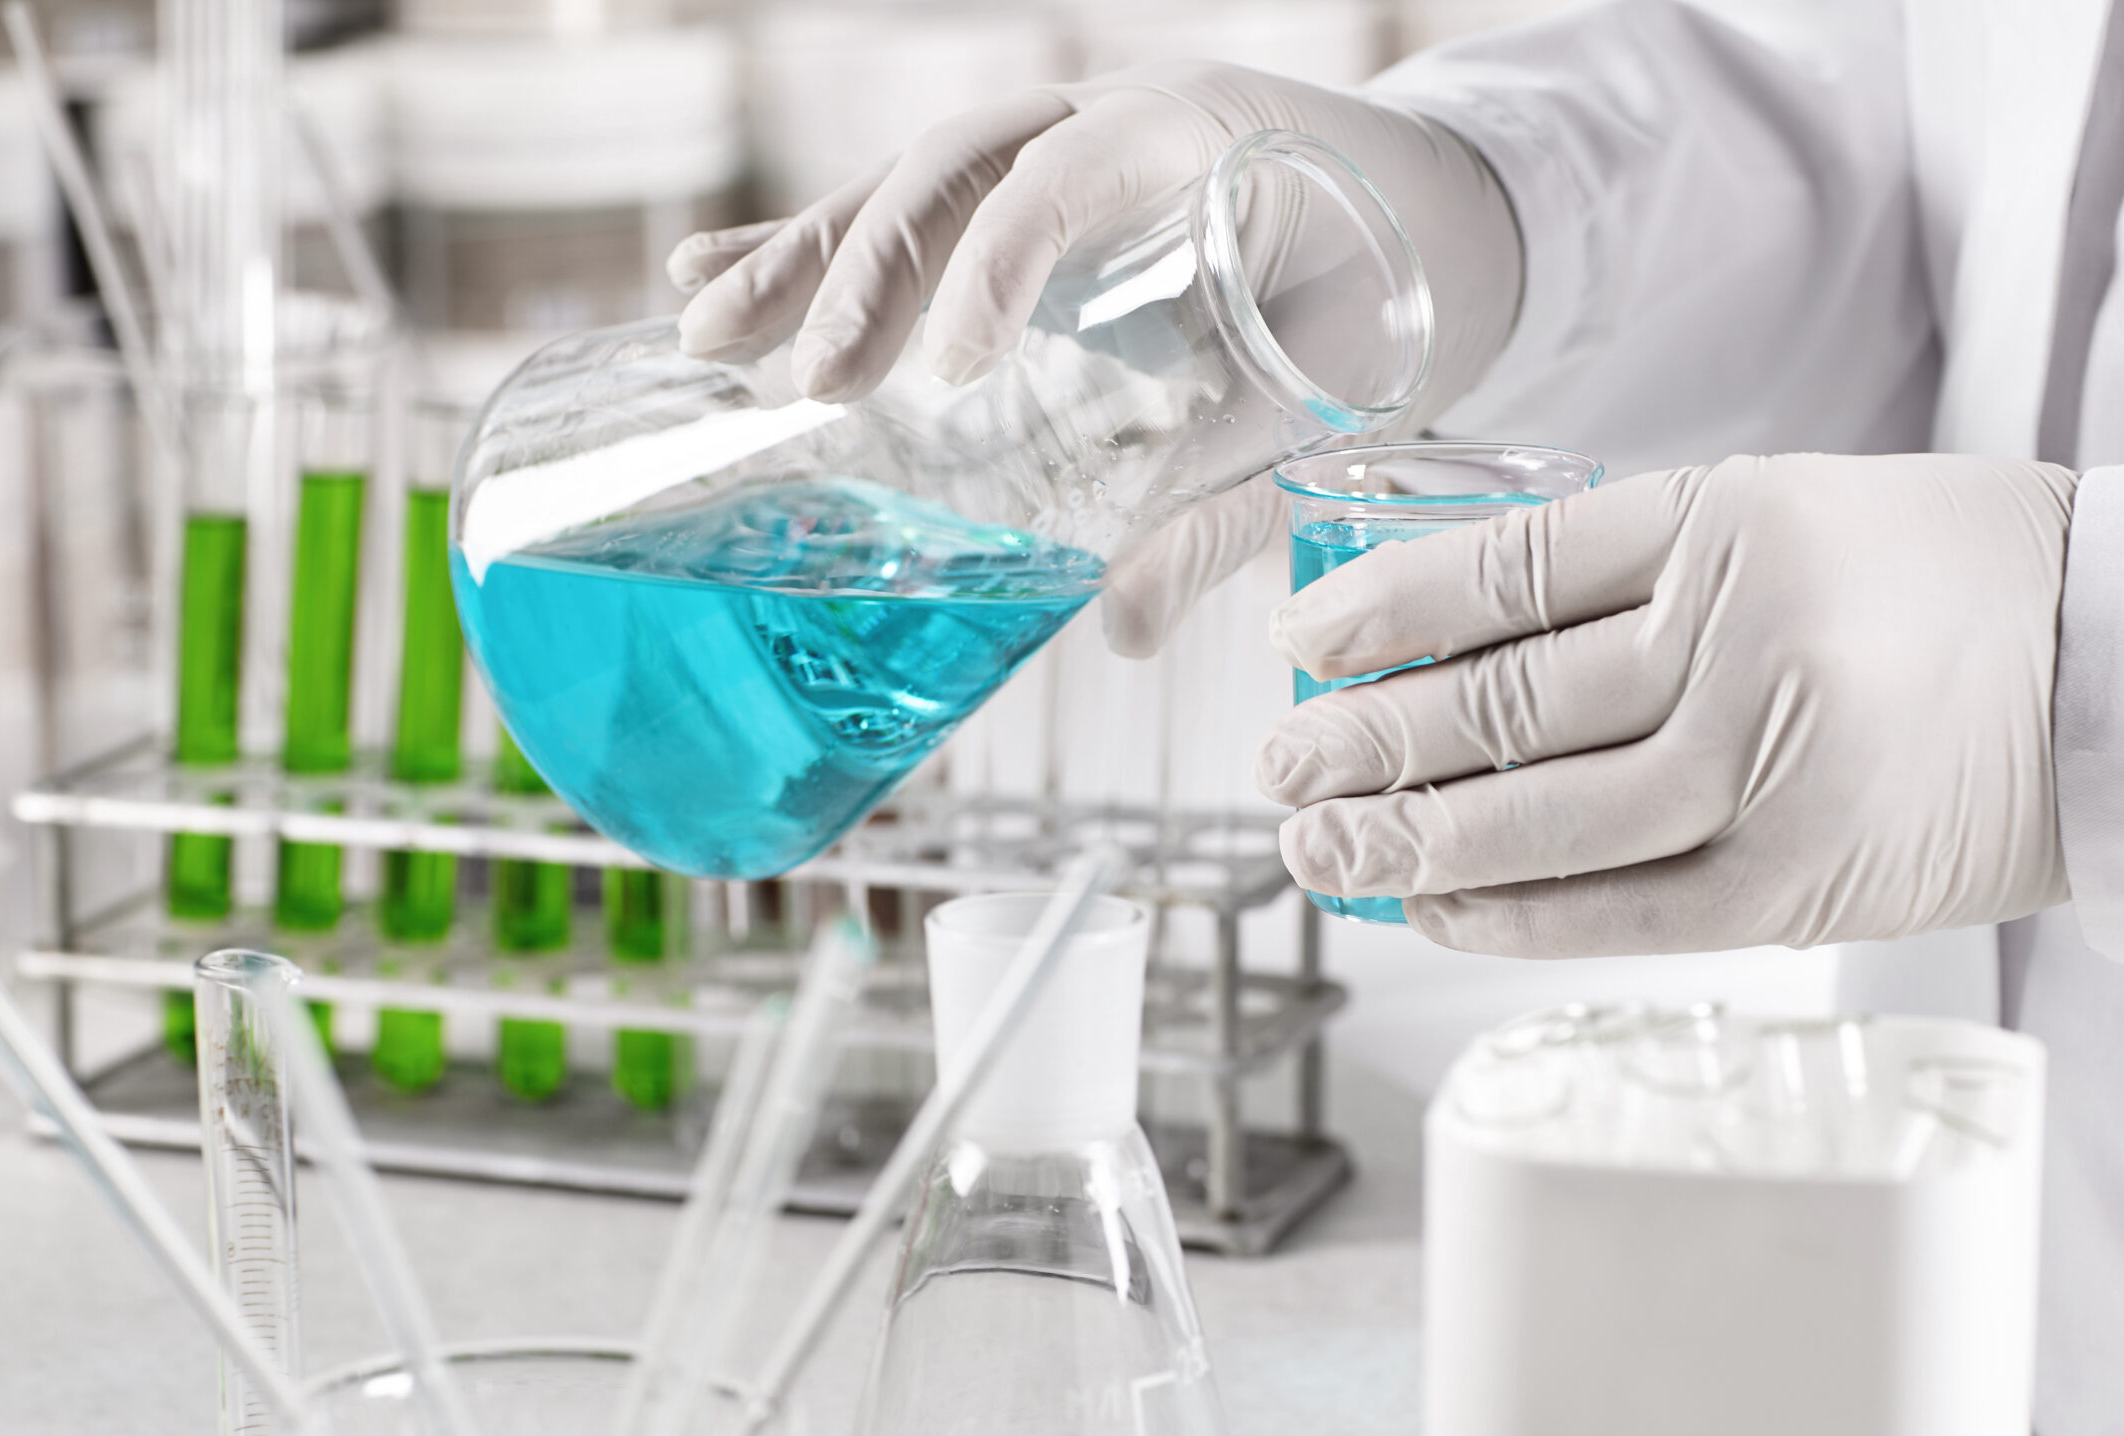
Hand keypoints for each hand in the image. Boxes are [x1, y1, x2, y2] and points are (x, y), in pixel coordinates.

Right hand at [668, 62, 1520, 655]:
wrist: (1418, 218)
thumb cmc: (1375, 300)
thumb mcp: (1315, 405)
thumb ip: (1223, 507)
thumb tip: (1126, 627)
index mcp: (1190, 140)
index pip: (1062, 179)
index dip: (997, 268)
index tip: (950, 373)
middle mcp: (1098, 120)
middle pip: (949, 169)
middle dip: (862, 271)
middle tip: (806, 382)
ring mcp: (1043, 148)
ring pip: (900, 185)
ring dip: (801, 259)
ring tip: (705, 335)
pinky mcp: (1008, 195)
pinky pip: (895, 214)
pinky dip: (802, 245)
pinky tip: (706, 285)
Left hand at [1257, 453, 2079, 955]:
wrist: (2118, 674)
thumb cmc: (1937, 583)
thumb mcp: (1786, 511)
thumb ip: (1631, 568)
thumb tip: (1444, 642)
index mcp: (1731, 520)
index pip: (1507, 568)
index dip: (1382, 612)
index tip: (1301, 645)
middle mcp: (1740, 639)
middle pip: (1501, 701)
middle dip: (1365, 743)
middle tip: (1277, 767)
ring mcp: (1769, 769)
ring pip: (1540, 817)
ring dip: (1408, 842)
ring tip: (1319, 847)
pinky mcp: (1796, 884)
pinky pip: (1614, 912)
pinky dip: (1508, 915)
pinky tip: (1428, 910)